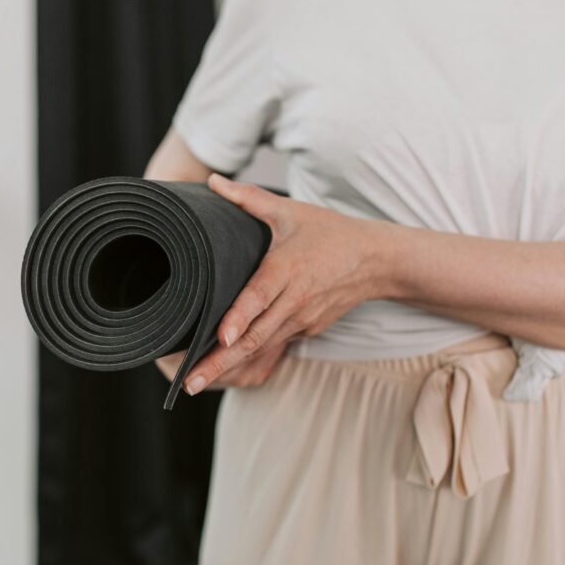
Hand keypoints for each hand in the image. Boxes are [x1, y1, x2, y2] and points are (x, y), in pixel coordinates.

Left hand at [181, 172, 383, 394]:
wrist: (376, 261)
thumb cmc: (330, 233)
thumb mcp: (290, 211)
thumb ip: (248, 198)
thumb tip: (212, 181)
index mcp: (287, 270)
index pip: (258, 298)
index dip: (238, 318)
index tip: (219, 338)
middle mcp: (294, 301)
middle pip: (253, 337)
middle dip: (219, 362)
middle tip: (187, 382)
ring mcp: (301, 320)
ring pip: (261, 350)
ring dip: (228, 369)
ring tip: (195, 384)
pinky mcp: (306, 330)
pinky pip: (273, 349)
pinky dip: (249, 363)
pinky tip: (225, 376)